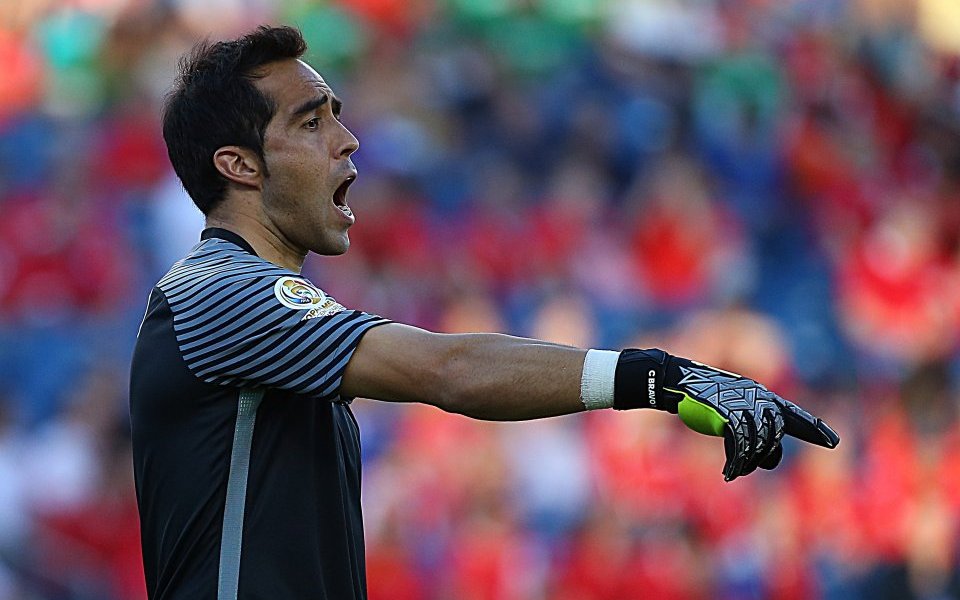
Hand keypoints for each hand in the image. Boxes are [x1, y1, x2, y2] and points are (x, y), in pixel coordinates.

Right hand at [614, 349, 838, 481]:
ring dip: (747, 462)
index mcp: (759, 395)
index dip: (813, 428)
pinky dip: (736, 464)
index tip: (834, 441)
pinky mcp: (727, 414)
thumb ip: (753, 429)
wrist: (674, 381)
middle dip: (763, 456)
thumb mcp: (730, 413)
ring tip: (734, 470)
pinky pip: (741, 447)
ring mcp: (742, 404)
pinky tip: (729, 472)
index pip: (792, 414)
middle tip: (742, 465)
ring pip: (759, 444)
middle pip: (775, 436)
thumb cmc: (699, 399)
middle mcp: (756, 397)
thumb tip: (770, 457)